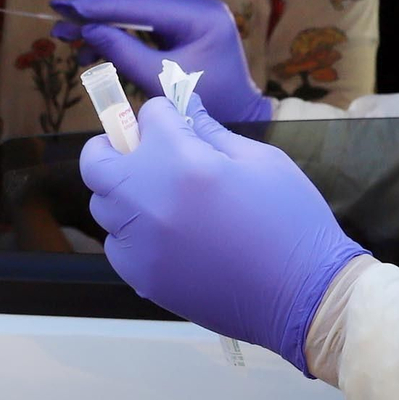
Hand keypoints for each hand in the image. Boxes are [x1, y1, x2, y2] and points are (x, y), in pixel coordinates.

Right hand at [51, 0, 270, 123]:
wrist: (240, 117)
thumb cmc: (208, 105)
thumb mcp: (161, 81)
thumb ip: (124, 53)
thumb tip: (87, 30)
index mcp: (201, 17)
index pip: (143, 5)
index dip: (101, 7)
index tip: (67, 7)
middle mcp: (198, 8)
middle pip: (138, 1)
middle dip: (98, 13)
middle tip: (60, 22)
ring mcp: (192, 15)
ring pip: (139, 9)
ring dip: (105, 23)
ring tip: (72, 40)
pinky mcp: (185, 26)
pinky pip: (146, 22)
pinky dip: (120, 33)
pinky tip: (95, 47)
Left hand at [80, 100, 367, 374]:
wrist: (302, 294)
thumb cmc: (290, 220)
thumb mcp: (260, 161)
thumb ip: (212, 131)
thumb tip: (185, 106)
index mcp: (182, 162)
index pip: (148, 116)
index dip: (167, 115)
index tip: (181, 124)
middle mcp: (148, 199)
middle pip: (96, 159)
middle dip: (116, 146)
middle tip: (144, 151)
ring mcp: (139, 242)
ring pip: (104, 203)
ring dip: (125, 190)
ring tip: (165, 197)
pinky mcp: (140, 277)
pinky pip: (118, 244)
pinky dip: (134, 233)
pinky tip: (172, 236)